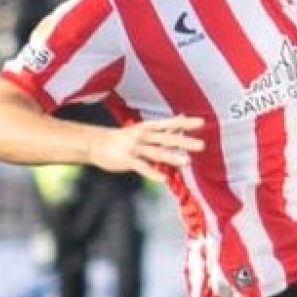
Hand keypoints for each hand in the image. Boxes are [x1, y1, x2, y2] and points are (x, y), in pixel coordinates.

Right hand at [90, 116, 205, 180]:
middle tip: (201, 146)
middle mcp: (143, 136)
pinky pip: (142, 167)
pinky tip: (164, 179)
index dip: (185, 124)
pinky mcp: (127, 160)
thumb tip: (182, 117)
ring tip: (187, 162)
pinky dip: (153, 173)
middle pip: (166, 139)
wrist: (94, 143)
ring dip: (172, 157)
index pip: (169, 124)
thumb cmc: (124, 137)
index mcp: (148, 128)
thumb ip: (164, 127)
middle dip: (184, 142)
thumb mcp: (143, 129)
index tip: (201, 123)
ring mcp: (134, 148)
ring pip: (156, 152)